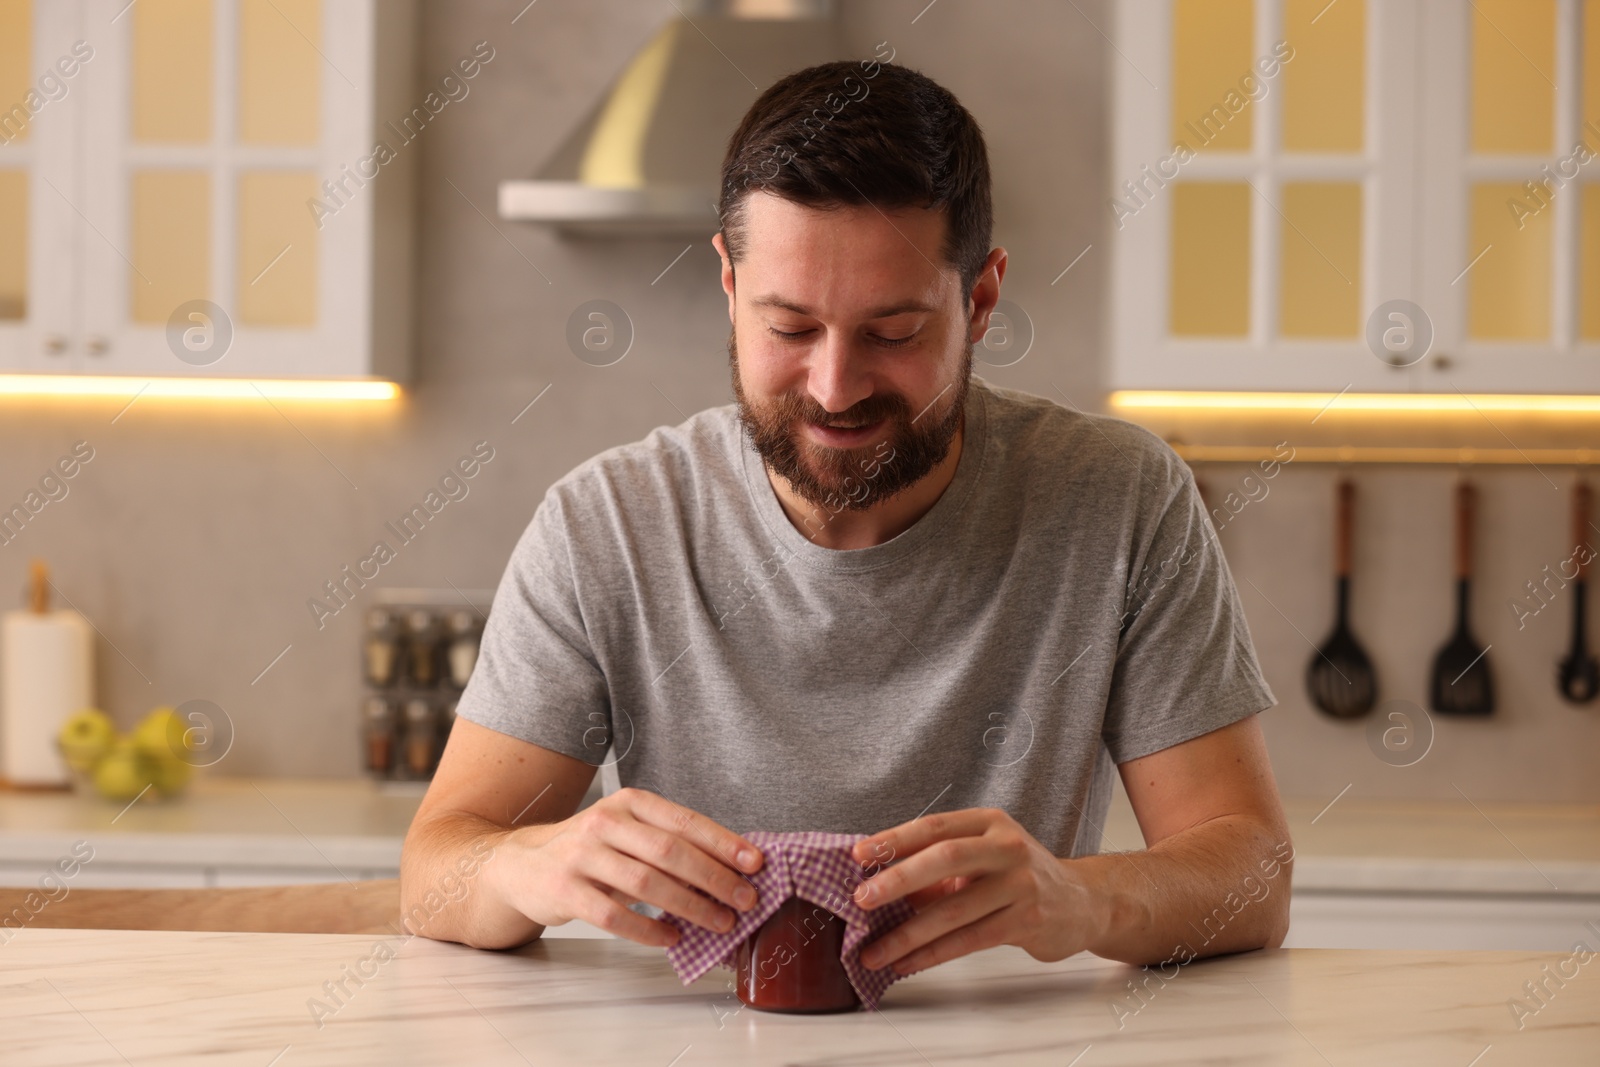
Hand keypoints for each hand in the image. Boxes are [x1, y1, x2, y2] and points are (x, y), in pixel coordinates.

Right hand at [494, 787, 763, 947]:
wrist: (522, 864)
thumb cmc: (590, 850)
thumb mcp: (628, 834)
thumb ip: (669, 845)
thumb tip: (730, 870)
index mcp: (630, 803)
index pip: (685, 821)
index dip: (724, 843)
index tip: (755, 863)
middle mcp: (606, 822)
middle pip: (671, 851)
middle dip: (715, 878)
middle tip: (746, 900)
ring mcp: (583, 856)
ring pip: (647, 883)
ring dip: (690, 906)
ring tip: (719, 923)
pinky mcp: (565, 890)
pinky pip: (615, 916)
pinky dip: (649, 929)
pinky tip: (671, 938)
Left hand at [848, 808, 1097, 974]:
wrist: (1082, 902)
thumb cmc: (1018, 877)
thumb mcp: (982, 859)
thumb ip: (938, 868)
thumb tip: (880, 886)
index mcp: (989, 822)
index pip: (935, 825)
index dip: (894, 839)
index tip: (858, 854)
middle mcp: (1007, 847)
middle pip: (945, 857)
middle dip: (898, 879)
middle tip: (862, 900)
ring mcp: (1020, 884)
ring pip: (954, 909)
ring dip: (908, 934)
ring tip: (873, 952)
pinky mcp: (1027, 921)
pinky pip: (969, 940)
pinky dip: (932, 954)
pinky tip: (907, 963)